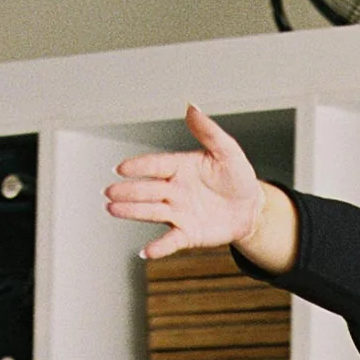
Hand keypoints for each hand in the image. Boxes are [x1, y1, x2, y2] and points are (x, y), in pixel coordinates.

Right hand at [103, 104, 264, 260]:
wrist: (250, 208)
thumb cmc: (237, 177)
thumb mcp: (228, 151)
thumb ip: (209, 131)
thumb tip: (192, 107)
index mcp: (180, 167)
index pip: (156, 165)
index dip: (139, 167)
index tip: (121, 168)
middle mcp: (175, 189)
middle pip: (148, 189)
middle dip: (128, 191)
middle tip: (109, 192)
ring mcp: (179, 212)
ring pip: (153, 211)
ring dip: (133, 212)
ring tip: (113, 210)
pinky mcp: (189, 234)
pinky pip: (172, 241)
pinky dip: (159, 247)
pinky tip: (145, 251)